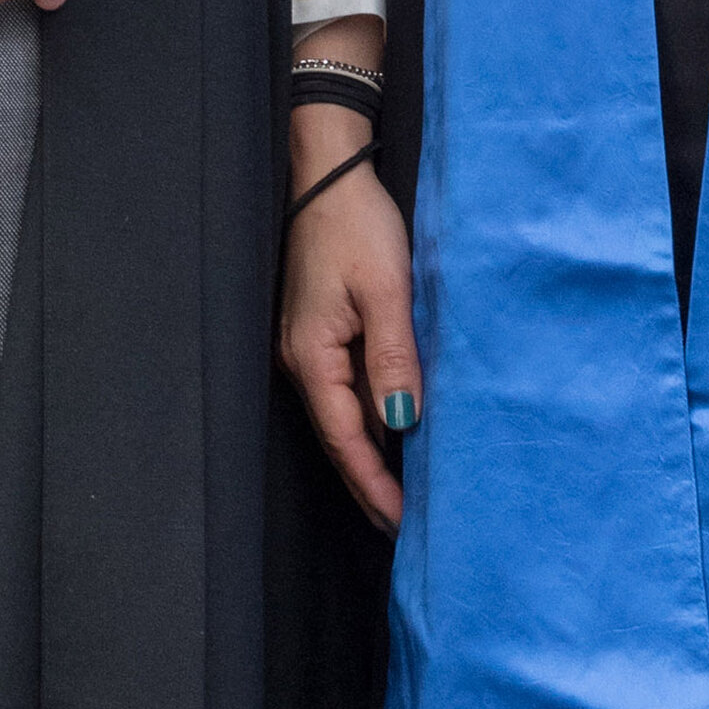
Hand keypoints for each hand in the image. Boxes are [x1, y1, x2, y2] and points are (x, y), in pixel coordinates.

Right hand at [281, 133, 421, 528]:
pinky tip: (394, 436)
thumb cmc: (356, 225)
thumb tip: (403, 423)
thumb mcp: (385, 291)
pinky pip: (347, 393)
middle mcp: (303, 362)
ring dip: (372, 458)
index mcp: (313, 357)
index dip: (375, 486)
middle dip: (371, 487)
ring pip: (344, 419)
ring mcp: (310, 349)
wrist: (329, 176)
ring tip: (404, 499)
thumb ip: (395, 358)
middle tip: (405, 532)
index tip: (402, 525)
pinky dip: (370, 423)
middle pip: (340, 440)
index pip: (347, 441)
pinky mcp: (322, 334)